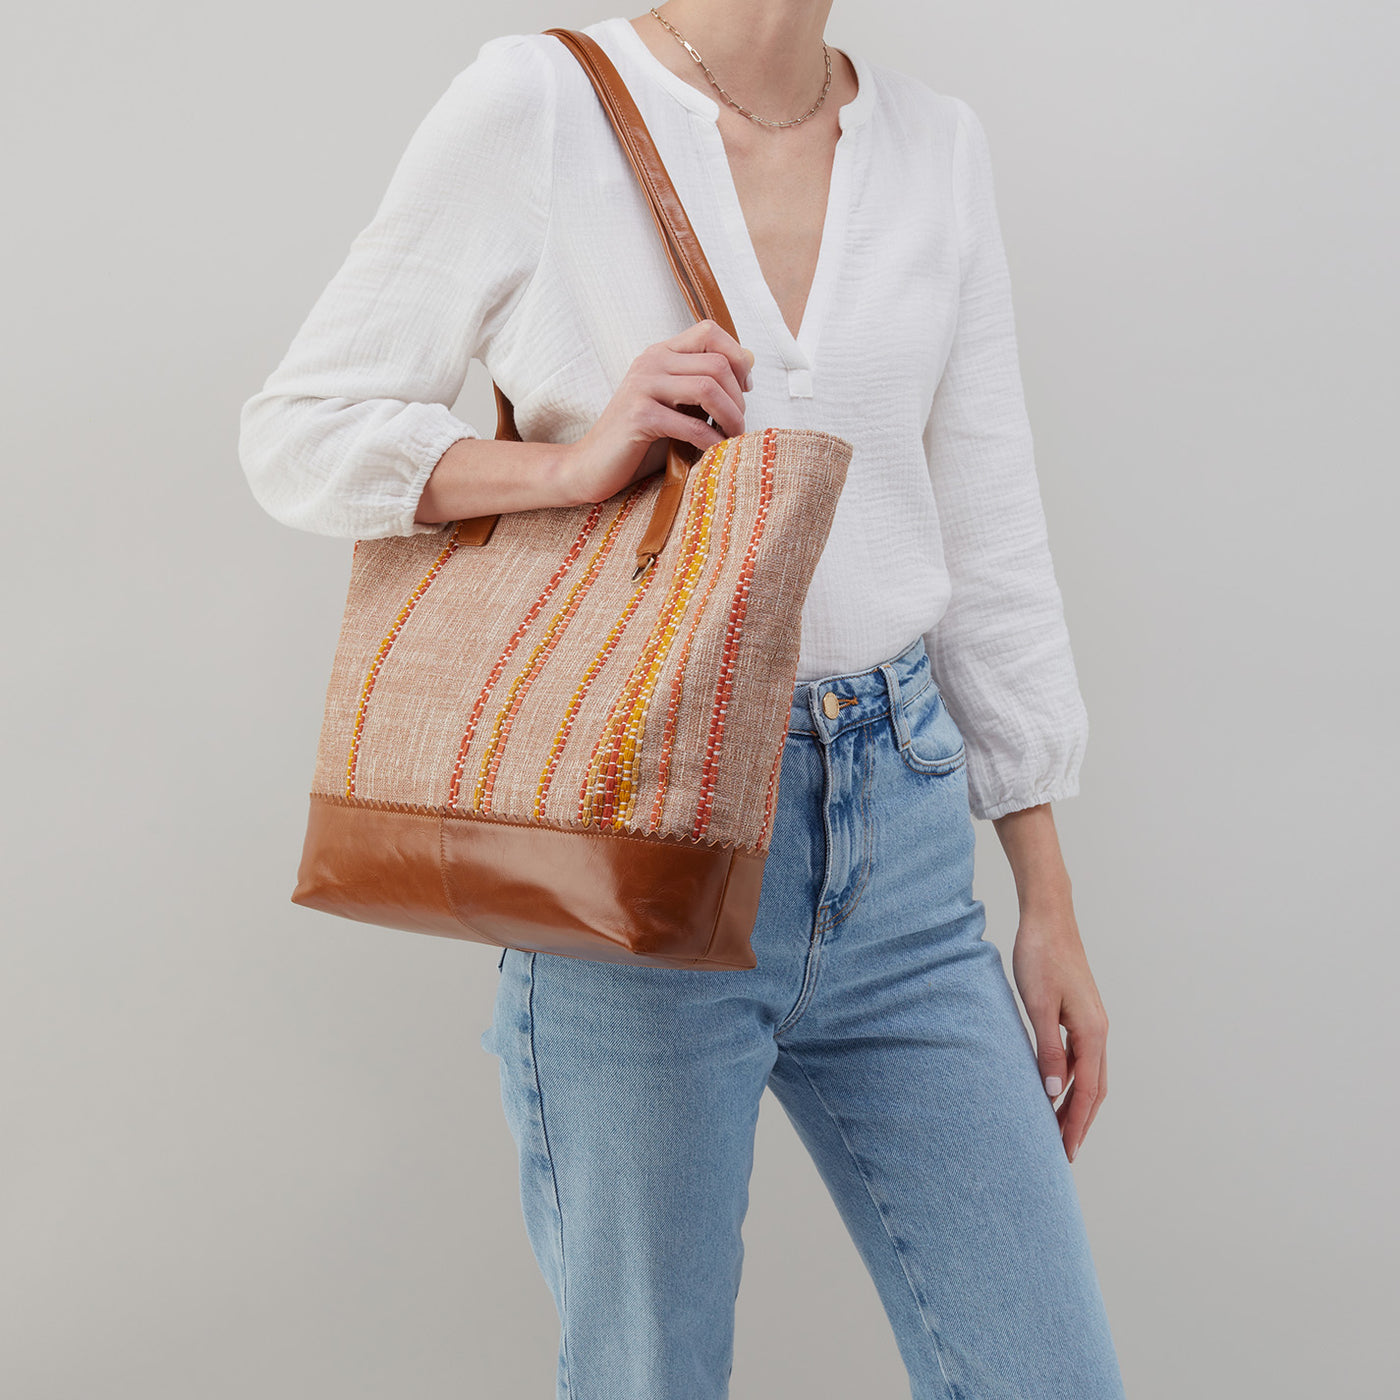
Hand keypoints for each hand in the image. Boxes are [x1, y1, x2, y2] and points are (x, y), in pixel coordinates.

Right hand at [562, 319, 753, 506]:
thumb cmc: (639, 440)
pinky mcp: (639, 416)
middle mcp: (651, 362)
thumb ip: (702, 385)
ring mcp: (642, 386)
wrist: (591, 466)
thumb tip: (749, 362)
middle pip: (717, 363)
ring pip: (708, 388)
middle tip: (738, 425)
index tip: (745, 389)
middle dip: (738, 398)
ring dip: (730, 417)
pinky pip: (690, 424)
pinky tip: (712, 453)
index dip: (737, 357)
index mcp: (660, 353)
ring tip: (732, 438)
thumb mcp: (675, 405)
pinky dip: (710, 441)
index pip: (709, 331)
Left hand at [1010, 903, 1109, 1163]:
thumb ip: (1048, 1050)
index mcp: (1092, 1033)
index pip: (1087, 1093)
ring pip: (1089, 1076)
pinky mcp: (1080, 1013)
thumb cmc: (1040, 956)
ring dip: (1076, 1104)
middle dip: (1079, 1122)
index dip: (1076, 1125)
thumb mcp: (1038, 1006)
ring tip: (1057, 1129)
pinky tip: (1056, 1088)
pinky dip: (1072, 1081)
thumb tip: (1054, 1093)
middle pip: (1094, 1090)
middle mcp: (1098, 1031)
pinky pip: (1081, 1058)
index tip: (1065, 1153)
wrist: (1048, 918)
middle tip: (1061, 1152)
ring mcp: (1092, 1022)